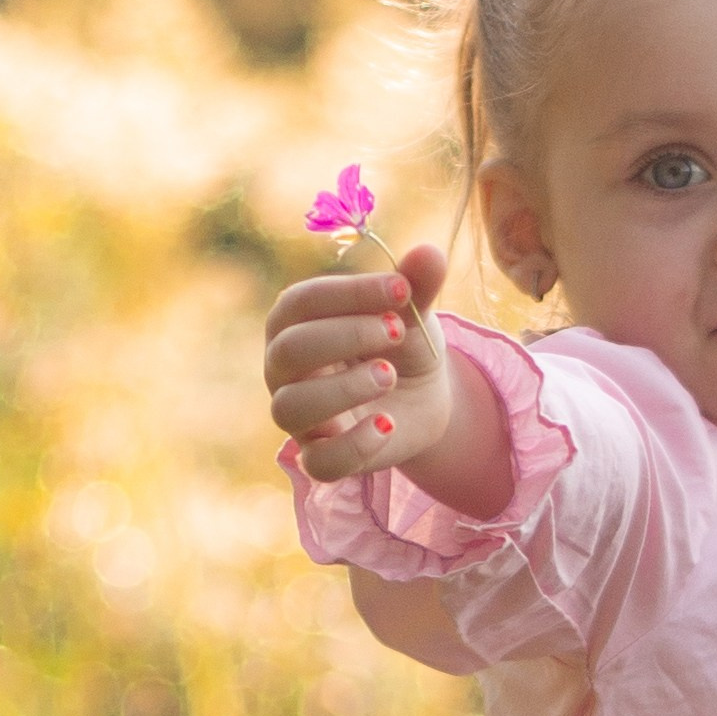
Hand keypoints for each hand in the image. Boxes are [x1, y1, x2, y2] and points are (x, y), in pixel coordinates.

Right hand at [267, 240, 448, 482]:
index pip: (300, 302)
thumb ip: (416, 285)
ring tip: (390, 375)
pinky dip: (354, 446)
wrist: (424, 397)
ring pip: (290, 408)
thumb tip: (431, 252)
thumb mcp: (412, 312)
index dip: (348, 293)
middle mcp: (285, 371)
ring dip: (342, 389)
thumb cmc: (400, 343)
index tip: (402, 289)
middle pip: (288, 350)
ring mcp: (301, 418)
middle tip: (396, 330)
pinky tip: (388, 425)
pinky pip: (320, 463)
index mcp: (296, 323)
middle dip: (344, 336)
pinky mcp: (324, 458)